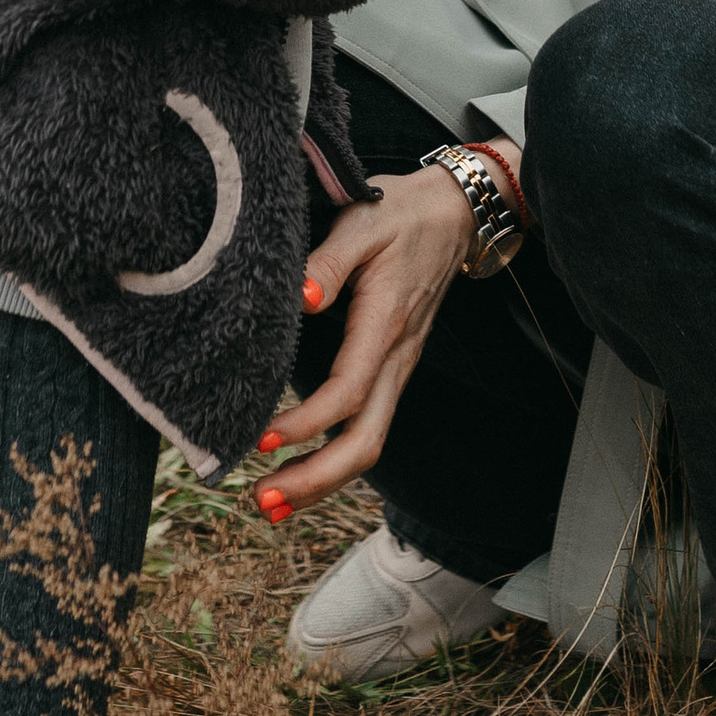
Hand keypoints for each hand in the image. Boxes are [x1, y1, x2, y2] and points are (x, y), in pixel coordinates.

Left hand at [257, 167, 471, 511]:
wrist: (454, 213)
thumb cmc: (402, 213)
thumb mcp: (363, 221)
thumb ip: (328, 262)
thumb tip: (303, 300)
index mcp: (385, 324)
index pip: (348, 391)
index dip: (307, 422)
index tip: (262, 438)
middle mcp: (396, 358)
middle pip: (365, 441)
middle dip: (316, 479)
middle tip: (261, 501)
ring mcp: (397, 368)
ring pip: (368, 443)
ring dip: (322, 480)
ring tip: (270, 503)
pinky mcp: (390, 370)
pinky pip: (367, 426)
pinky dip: (333, 458)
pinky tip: (300, 470)